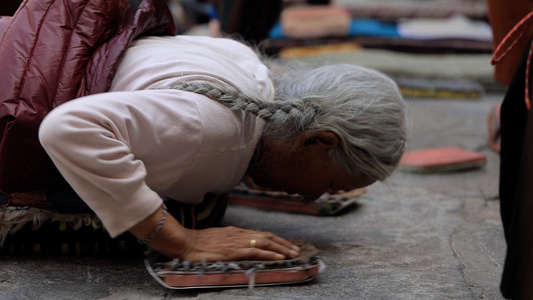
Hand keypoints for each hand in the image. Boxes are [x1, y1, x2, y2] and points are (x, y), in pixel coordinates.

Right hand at [130, 206, 299, 261]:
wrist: (184, 243)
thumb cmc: (197, 243)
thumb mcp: (217, 241)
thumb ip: (229, 242)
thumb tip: (239, 247)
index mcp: (236, 232)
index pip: (261, 234)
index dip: (276, 239)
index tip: (286, 245)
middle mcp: (239, 234)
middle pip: (267, 236)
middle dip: (283, 243)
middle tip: (296, 250)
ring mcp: (236, 242)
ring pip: (265, 242)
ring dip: (281, 248)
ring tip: (293, 254)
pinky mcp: (233, 250)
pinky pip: (255, 251)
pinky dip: (269, 253)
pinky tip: (279, 257)